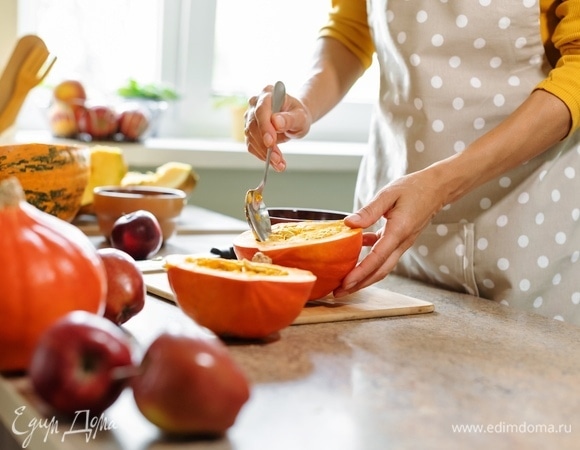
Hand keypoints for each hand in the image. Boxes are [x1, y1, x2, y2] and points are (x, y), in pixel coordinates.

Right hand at [244, 85, 311, 171]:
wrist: (295, 119)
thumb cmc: (298, 114)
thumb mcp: (300, 116)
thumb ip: (289, 119)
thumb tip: (276, 122)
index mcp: (268, 94)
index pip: (261, 110)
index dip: (264, 126)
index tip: (270, 142)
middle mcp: (255, 104)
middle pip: (254, 125)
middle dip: (265, 144)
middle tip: (277, 158)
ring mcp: (250, 118)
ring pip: (251, 137)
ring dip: (264, 153)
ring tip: (279, 163)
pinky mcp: (250, 132)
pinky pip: (252, 145)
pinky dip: (262, 156)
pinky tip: (274, 162)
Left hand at [334, 168, 447, 296]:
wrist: (437, 188)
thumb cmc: (414, 188)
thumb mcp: (388, 194)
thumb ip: (369, 210)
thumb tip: (349, 223)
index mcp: (399, 231)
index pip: (377, 258)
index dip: (360, 273)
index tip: (345, 283)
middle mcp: (402, 243)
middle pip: (380, 271)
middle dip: (359, 284)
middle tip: (338, 292)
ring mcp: (402, 244)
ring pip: (382, 267)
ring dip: (363, 276)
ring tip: (344, 281)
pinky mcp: (400, 241)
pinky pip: (383, 255)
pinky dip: (369, 259)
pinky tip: (356, 252)